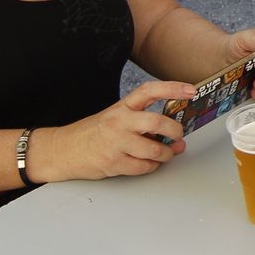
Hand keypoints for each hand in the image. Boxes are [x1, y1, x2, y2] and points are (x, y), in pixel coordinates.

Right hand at [35, 79, 196, 180]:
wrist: (63, 150)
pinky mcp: (113, 162)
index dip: (172, 88)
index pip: (149, 91)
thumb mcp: (117, 118)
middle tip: (179, 135)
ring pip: (154, 149)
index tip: (191, 90)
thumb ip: (144, 124)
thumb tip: (175, 136)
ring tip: (167, 153)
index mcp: (122, 107)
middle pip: (157, 122)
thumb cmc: (94, 133)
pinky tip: (149, 163)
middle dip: (176, 131)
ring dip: (167, 154)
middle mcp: (119, 122)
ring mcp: (116, 143)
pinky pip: (143, 167)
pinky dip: (152, 166)